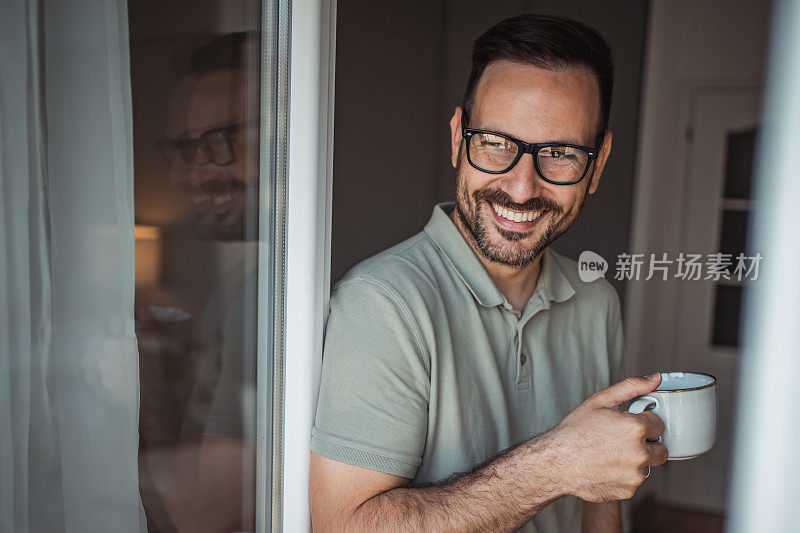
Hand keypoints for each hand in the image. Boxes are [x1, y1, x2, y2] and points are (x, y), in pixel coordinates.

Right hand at [550, 374, 668, 501]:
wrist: (556, 462)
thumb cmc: (575, 431)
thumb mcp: (601, 400)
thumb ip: (632, 387)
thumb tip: (655, 379)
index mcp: (636, 428)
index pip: (660, 424)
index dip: (644, 422)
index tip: (630, 424)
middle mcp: (640, 453)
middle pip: (661, 448)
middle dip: (647, 443)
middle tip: (623, 440)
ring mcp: (635, 474)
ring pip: (648, 465)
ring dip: (637, 461)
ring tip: (611, 454)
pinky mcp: (629, 490)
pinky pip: (636, 480)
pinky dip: (626, 475)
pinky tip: (607, 467)